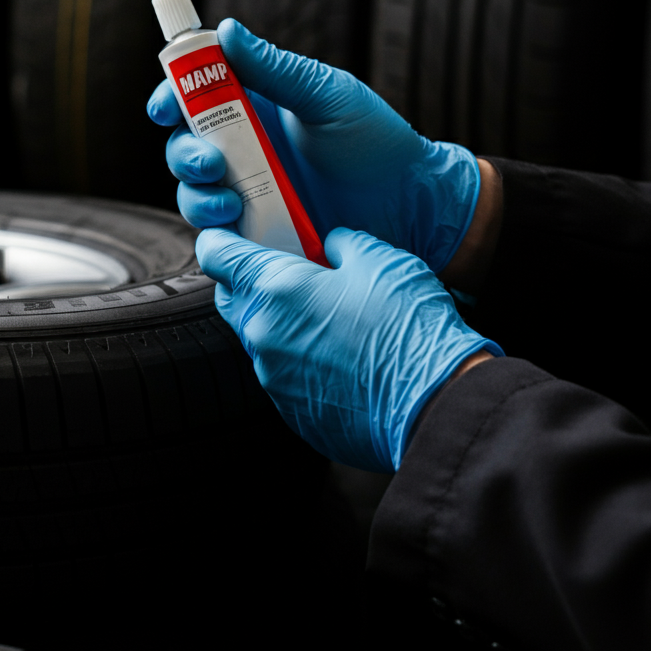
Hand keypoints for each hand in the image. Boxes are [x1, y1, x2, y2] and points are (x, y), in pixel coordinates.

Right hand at [148, 20, 481, 275]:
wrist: (410, 206)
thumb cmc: (376, 144)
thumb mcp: (326, 97)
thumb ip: (275, 68)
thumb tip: (226, 32)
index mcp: (255, 107)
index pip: (195, 96)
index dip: (171, 97)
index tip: (165, 107)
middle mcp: (244, 149)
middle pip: (184, 146)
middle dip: (183, 154)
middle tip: (210, 163)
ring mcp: (248, 192)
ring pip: (193, 191)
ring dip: (197, 195)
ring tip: (230, 201)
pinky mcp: (256, 232)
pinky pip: (216, 232)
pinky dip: (214, 229)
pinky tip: (237, 225)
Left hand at [196, 225, 500, 471]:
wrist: (435, 408)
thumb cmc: (408, 329)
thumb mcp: (381, 260)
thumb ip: (342, 244)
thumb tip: (330, 247)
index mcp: (275, 289)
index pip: (216, 255)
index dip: (220, 240)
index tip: (229, 237)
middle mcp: (262, 335)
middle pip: (233, 299)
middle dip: (250, 283)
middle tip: (290, 274)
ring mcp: (273, 379)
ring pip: (260, 340)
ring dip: (281, 325)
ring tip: (328, 319)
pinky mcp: (291, 413)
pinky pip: (283, 376)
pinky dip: (301, 362)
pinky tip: (341, 359)